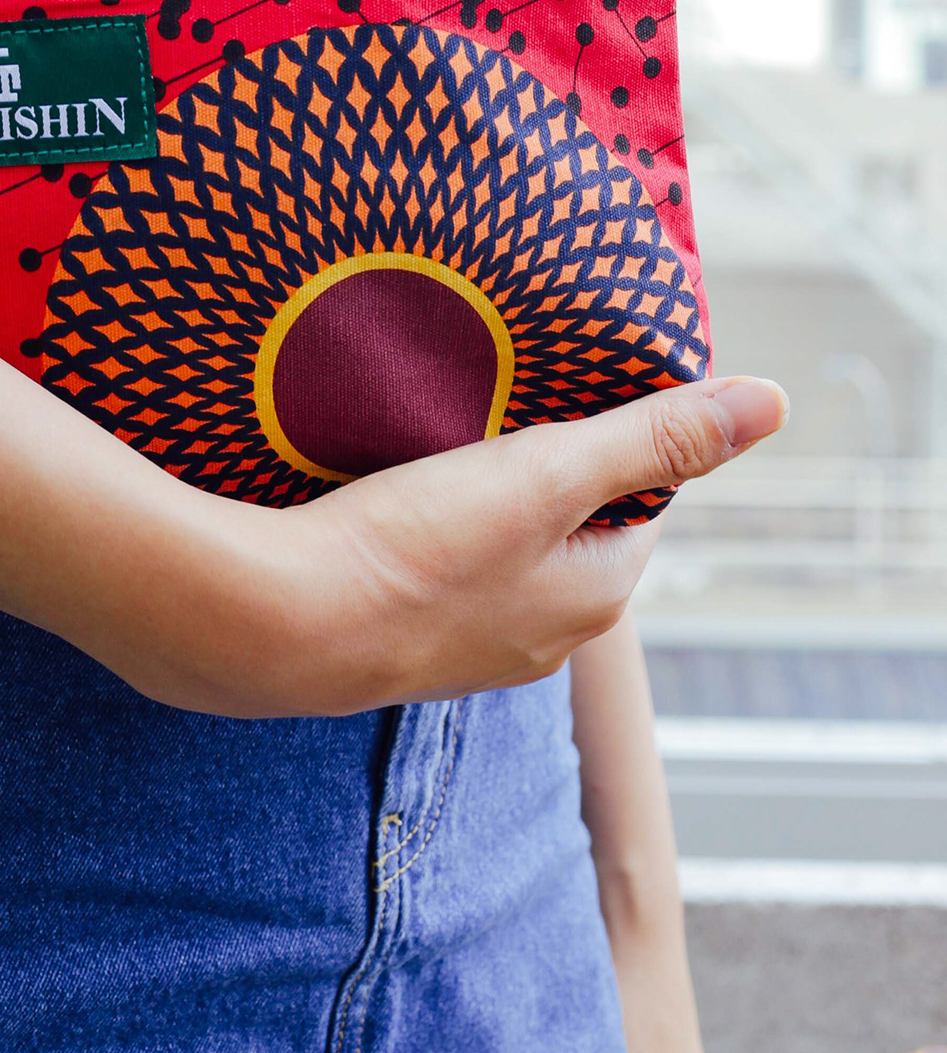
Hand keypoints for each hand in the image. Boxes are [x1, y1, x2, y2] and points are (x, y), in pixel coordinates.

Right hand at [204, 373, 784, 718]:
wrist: (280, 625)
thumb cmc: (417, 548)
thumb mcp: (546, 472)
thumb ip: (652, 437)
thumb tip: (771, 404)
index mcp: (597, 597)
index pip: (640, 505)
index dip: (611, 445)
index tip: (561, 399)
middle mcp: (545, 640)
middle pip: (571, 531)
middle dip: (544, 476)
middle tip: (494, 415)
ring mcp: (470, 653)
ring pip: (502, 557)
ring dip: (482, 507)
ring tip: (436, 450)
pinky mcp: (402, 648)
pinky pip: (440, 578)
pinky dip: (427, 538)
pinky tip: (385, 507)